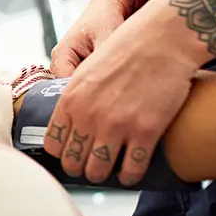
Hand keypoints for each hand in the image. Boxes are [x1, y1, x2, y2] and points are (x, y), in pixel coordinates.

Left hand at [44, 0, 200, 184]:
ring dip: (103, 175)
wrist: (162, 39)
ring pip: (98, 171)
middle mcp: (88, 115)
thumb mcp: (87, 70)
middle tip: (91, 165)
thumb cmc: (126, 48)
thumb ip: (77, 97)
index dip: (62, 154)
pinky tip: (131, 173)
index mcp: (70, 99)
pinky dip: (130, 176)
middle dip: (81, 167)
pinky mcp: (145, 131)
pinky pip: (131, 169)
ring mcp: (116, 125)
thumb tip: (72, 123)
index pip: (53, 144)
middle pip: (73, 162)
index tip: (71, 155)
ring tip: (110, 170)